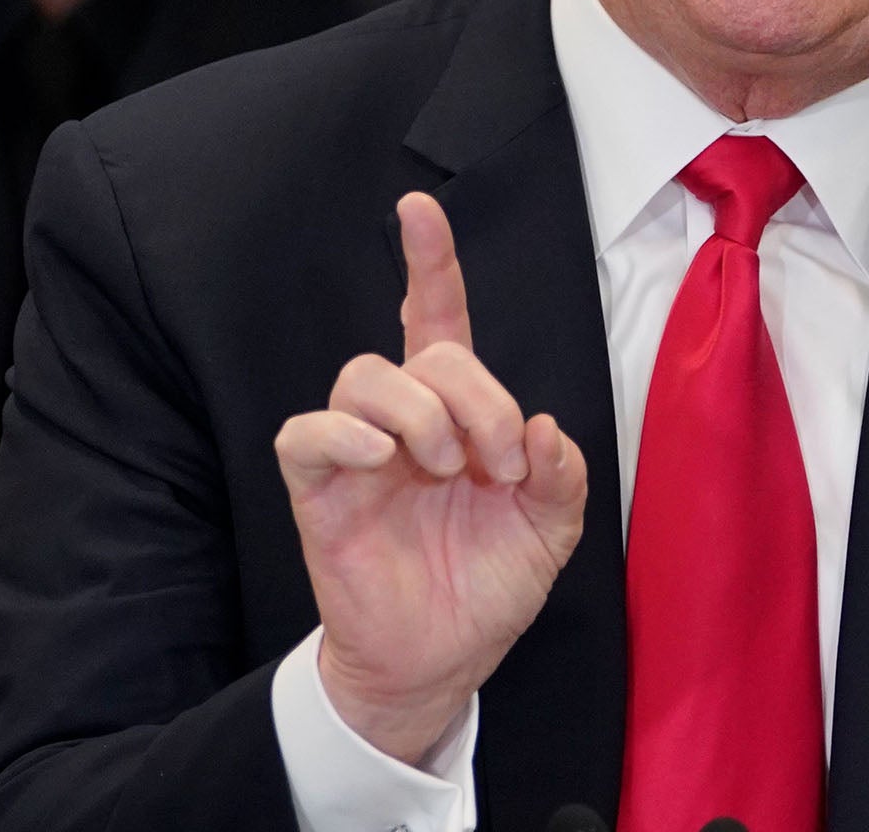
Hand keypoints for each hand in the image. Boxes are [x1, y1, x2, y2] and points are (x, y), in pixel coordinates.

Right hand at [273, 191, 587, 762]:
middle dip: (477, 395)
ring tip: (447, 466)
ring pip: (364, 377)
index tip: (419, 208)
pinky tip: (384, 458)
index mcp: (458, 412)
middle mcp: (404, 419)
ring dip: (419, 411)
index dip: (430, 262)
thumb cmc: (489, 584)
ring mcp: (358, 452)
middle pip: (423, 354)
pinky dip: (344, 433)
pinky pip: (307, 433)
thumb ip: (561, 474)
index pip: (438, 318)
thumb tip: (545, 425)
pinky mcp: (320, 491)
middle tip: (498, 460)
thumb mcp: (551, 530)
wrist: (443, 660)